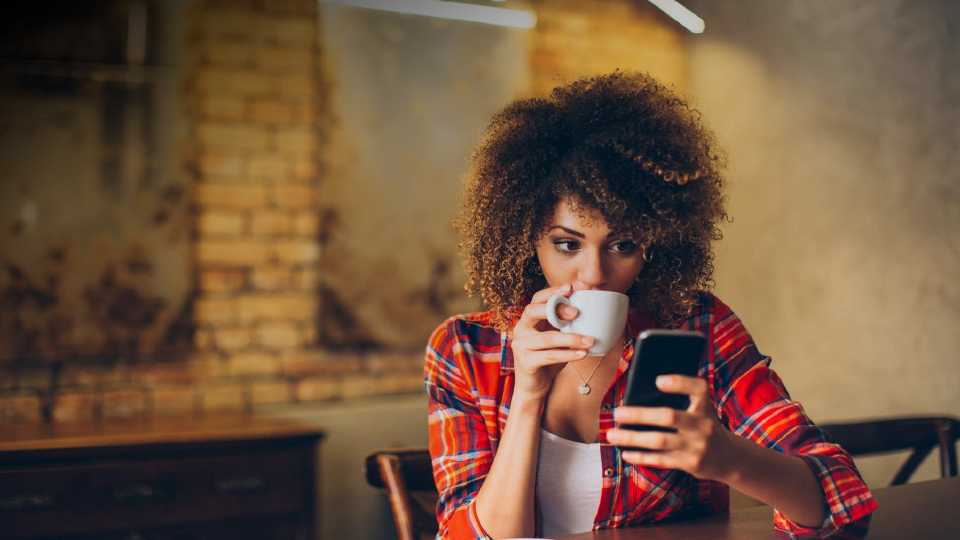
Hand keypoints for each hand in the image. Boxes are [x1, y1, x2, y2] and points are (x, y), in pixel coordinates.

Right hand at [510, 283, 594, 400]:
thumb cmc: (548, 358)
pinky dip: (568, 355)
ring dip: (571, 338)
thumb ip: (566, 325)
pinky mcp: (526, 362)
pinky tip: (582, 354)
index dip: (552, 292)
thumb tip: (593, 311)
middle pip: (533, 311)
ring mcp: (521, 346)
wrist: (534, 386)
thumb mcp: (557, 338)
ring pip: (546, 338)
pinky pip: (549, 356)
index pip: (537, 299)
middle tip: (577, 313)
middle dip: (556, 309)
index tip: (570, 288)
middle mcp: (521, 329)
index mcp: (529, 320)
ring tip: (589, 340)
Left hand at [606, 375, 742, 482]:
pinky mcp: (690, 464)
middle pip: (669, 417)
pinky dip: (641, 456)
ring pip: (660, 441)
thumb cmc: (704, 425)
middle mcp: (703, 425)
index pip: (698, 389)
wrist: (730, 458)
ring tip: (612, 434)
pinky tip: (625, 453)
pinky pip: (661, 460)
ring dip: (633, 438)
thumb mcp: (701, 409)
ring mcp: (697, 446)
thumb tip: (638, 397)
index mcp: (706, 405)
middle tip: (617, 413)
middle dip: (640, 415)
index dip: (679, 383)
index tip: (658, 381)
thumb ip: (681, 400)